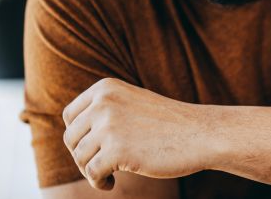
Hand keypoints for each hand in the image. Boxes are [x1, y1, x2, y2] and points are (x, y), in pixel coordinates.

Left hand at [62, 78, 211, 189]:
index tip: (95, 148)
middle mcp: (104, 103)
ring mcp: (110, 125)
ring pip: (80, 158)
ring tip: (111, 174)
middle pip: (71, 138)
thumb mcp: (132, 103)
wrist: (200, 133)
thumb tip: (70, 136)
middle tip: (103, 164)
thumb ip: (104, 110)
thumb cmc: (168, 124)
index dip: (78, 136)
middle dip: (84, 156)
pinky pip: (91, 173)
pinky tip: (112, 183)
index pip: (70, 116)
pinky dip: (99, 182)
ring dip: (92, 170)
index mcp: (105, 88)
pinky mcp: (117, 150)